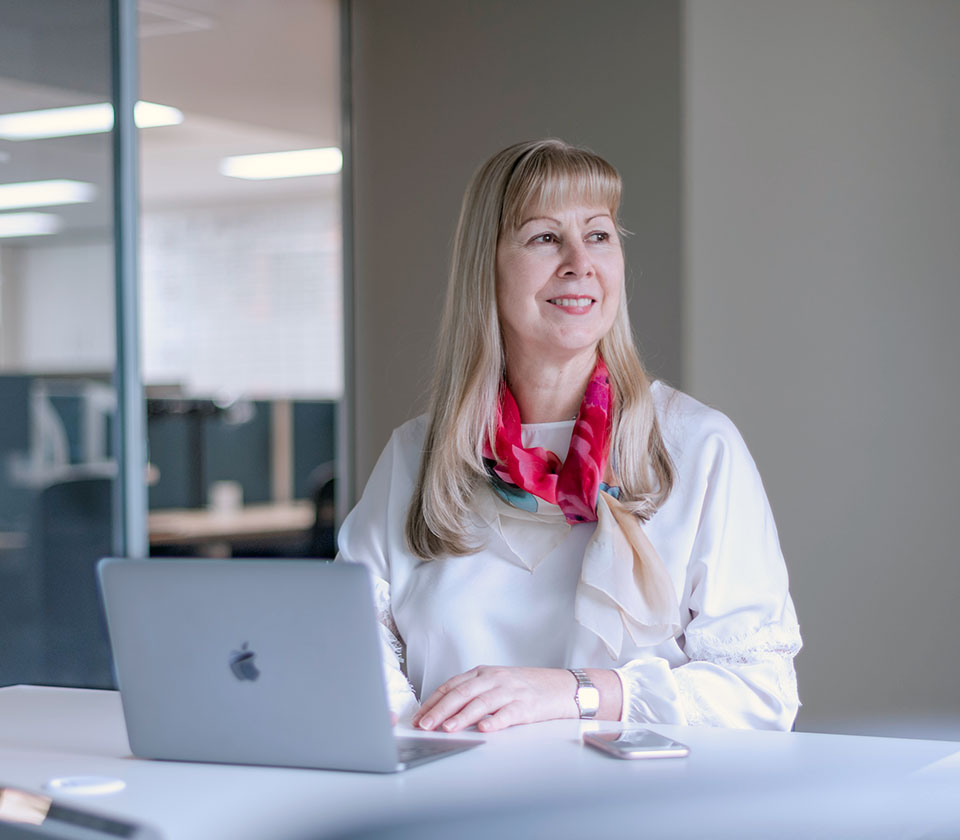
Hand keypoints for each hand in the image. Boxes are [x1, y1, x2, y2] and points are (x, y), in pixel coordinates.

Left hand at [411, 665, 576, 733]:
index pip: (452, 686)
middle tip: (425, 724)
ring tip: (447, 728)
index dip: (434, 701)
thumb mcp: (497, 683)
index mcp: (484, 673)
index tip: (419, 716)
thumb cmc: (527, 687)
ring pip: (481, 703)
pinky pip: (508, 714)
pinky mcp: (526, 706)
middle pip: (462, 693)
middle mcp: (495, 679)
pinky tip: (484, 729)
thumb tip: (444, 710)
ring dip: (462, 717)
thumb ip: (474, 692)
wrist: (562, 687)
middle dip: (440, 710)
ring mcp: (511, 691)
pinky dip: (495, 721)